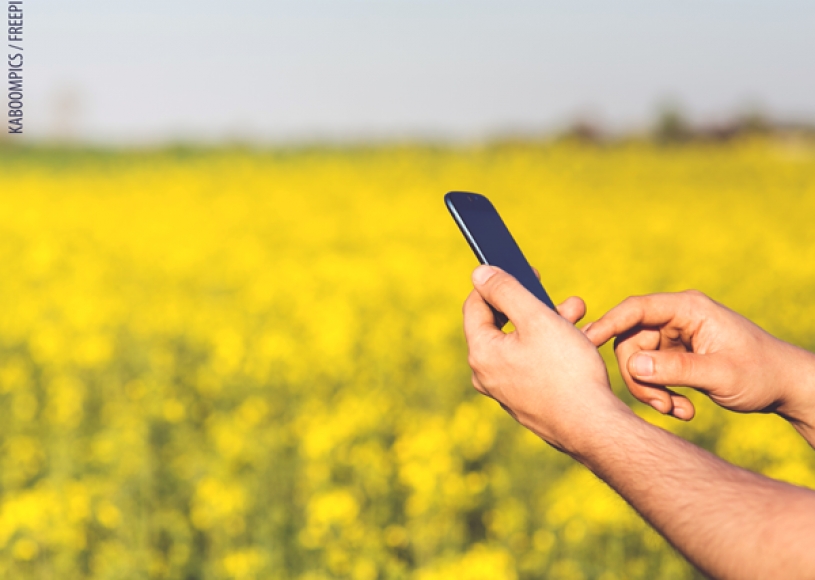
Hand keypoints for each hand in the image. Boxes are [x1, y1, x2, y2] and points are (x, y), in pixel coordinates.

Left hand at [463, 265, 629, 452]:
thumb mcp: (537, 319)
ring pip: (522, 344)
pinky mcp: (526, 401)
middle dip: (533, 304)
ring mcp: (506, 391)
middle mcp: (486, 374)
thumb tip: (479, 273)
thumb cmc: (566, 371)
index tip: (525, 270)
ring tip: (579, 314)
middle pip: (502, 325)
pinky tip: (579, 342)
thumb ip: (506, 291)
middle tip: (563, 297)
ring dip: (549, 323)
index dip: (497, 282)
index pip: (475, 305)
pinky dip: (551, 348)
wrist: (594, 427)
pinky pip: (532, 364)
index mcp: (481, 353)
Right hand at [583, 291, 814, 430]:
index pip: (636, 309)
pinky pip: (652, 373)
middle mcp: (677, 318)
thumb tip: (632, 367)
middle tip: (661, 405)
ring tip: (678, 411)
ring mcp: (675, 337)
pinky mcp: (676, 356)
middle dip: (639, 377)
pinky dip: (662, 394)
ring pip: (638, 362)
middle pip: (631, 341)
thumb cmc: (761, 374)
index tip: (585, 343)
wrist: (786, 388)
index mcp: (688, 309)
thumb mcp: (720, 374)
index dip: (608, 324)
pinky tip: (684, 410)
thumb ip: (675, 369)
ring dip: (652, 391)